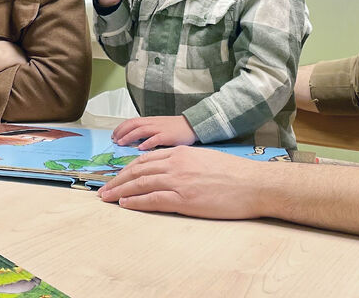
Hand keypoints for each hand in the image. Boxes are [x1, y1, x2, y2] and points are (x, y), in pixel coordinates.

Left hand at [97, 146, 266, 219]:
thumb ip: (184, 162)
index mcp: (180, 153)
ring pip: (140, 184)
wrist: (254, 184)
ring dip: (120, 191)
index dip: (127, 169)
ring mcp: (179, 181)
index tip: (116, 176)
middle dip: (117, 180)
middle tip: (103, 189)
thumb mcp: (204, 159)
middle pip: (137, 171)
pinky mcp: (184, 199)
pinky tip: (125, 205)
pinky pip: (153, 200)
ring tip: (107, 198)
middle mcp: (175, 164)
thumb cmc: (234, 174)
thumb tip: (169, 171)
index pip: (145, 160)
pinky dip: (136, 202)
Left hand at [112, 115, 197, 149]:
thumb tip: (133, 141)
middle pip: (133, 125)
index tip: (114, 135)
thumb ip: (147, 133)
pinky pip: (156, 138)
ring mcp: (160, 129)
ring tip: (121, 143)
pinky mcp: (168, 136)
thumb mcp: (159, 128)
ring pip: (141, 130)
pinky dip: (147, 143)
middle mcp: (153, 123)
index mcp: (150, 121)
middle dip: (121, 132)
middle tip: (114, 140)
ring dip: (129, 136)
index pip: (131, 121)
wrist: (193, 126)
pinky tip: (141, 148)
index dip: (121, 128)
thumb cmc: (175, 129)